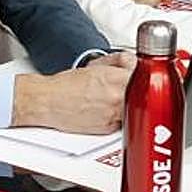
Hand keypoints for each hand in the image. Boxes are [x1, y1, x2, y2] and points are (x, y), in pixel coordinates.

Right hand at [11, 53, 134, 133]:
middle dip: (137, 85)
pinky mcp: (108, 129)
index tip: (138, 68)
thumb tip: (127, 62)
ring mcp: (115, 115)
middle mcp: (118, 98)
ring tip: (114, 96)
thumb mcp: (93, 66)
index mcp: (114, 79)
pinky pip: (123, 120)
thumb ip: (116, 63)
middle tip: (125, 82)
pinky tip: (106, 108)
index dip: (139, 68)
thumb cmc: (63, 86)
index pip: (142, 71)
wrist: (48, 102)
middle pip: (143, 90)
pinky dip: (119, 115)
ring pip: (136, 107)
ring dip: (130, 101)